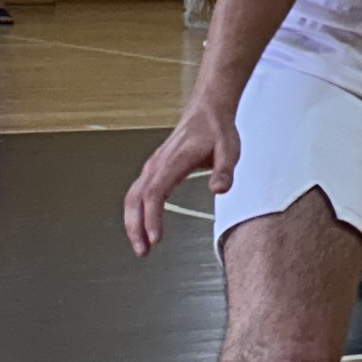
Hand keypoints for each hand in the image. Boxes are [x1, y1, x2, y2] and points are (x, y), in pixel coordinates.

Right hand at [125, 93, 240, 254]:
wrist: (207, 111)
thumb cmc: (217, 130)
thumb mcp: (230, 150)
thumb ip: (225, 171)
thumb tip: (219, 189)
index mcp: (174, 161)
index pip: (155, 193)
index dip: (152, 217)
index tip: (155, 238)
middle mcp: (157, 164)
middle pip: (136, 199)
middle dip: (135, 226)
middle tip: (142, 251)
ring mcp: (153, 166)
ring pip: (132, 197)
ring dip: (132, 222)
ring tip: (141, 246)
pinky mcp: (153, 169)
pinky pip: (137, 193)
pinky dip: (135, 212)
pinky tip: (142, 228)